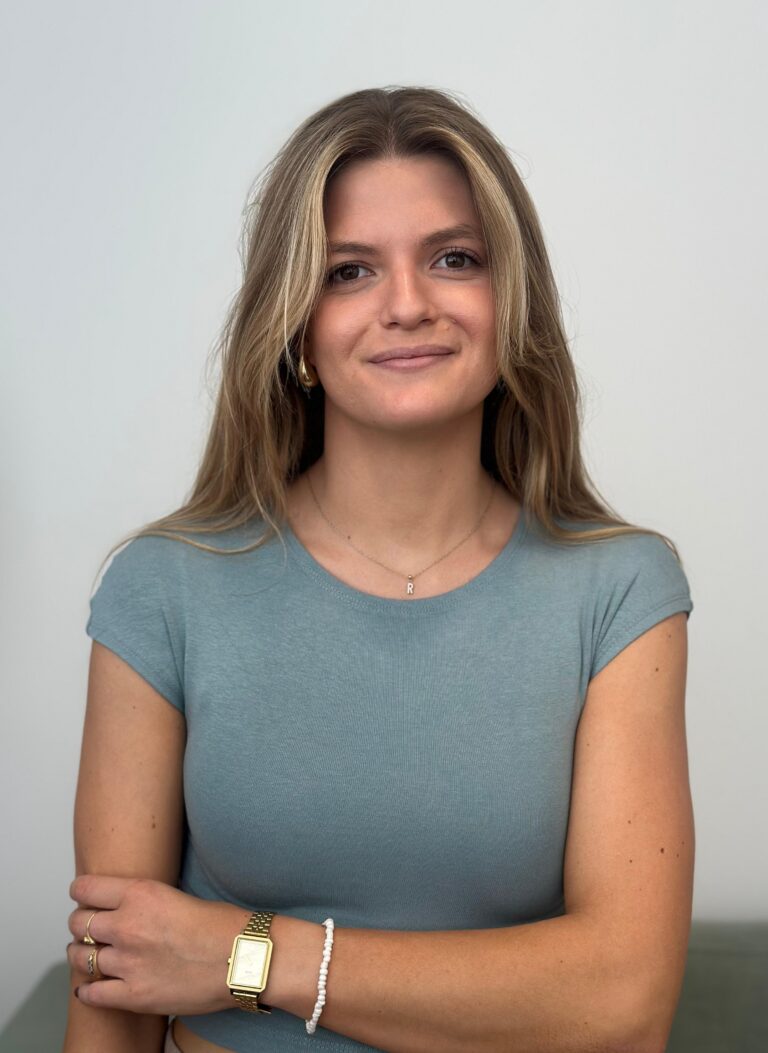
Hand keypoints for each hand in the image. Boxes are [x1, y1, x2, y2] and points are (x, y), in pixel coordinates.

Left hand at [67, 875, 250, 1014]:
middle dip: (81, 925)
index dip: (82, 893)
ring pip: (79, 958)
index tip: (84, 898)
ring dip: (81, 956)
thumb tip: (121, 907)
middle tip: (90, 929)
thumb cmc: (221, 926)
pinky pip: (92, 993)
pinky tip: (91, 987)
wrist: (244, 958)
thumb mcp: (175, 895)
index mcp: (140, 894)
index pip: (85, 889)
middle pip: (77, 923)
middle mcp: (128, 925)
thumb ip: (142, 901)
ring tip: (90, 956)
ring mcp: (129, 962)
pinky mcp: (134, 995)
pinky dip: (87, 991)